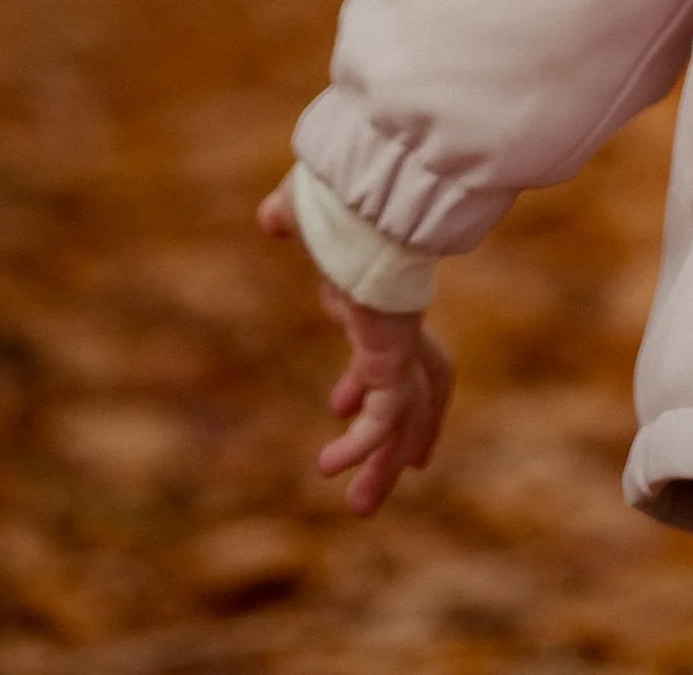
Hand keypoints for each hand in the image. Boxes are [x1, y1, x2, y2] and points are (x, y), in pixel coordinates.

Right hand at [257, 176, 453, 514]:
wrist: (363, 184)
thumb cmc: (335, 187)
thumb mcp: (307, 209)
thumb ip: (292, 217)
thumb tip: (273, 215)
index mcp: (384, 293)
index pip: (393, 345)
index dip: (369, 380)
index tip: (339, 406)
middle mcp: (399, 320)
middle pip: (419, 386)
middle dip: (408, 432)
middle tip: (409, 469)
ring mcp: (399, 337)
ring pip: (405, 414)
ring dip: (386, 463)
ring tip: (358, 507)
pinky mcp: (391, 350)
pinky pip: (384, 414)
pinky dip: (362, 444)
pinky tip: (331, 464)